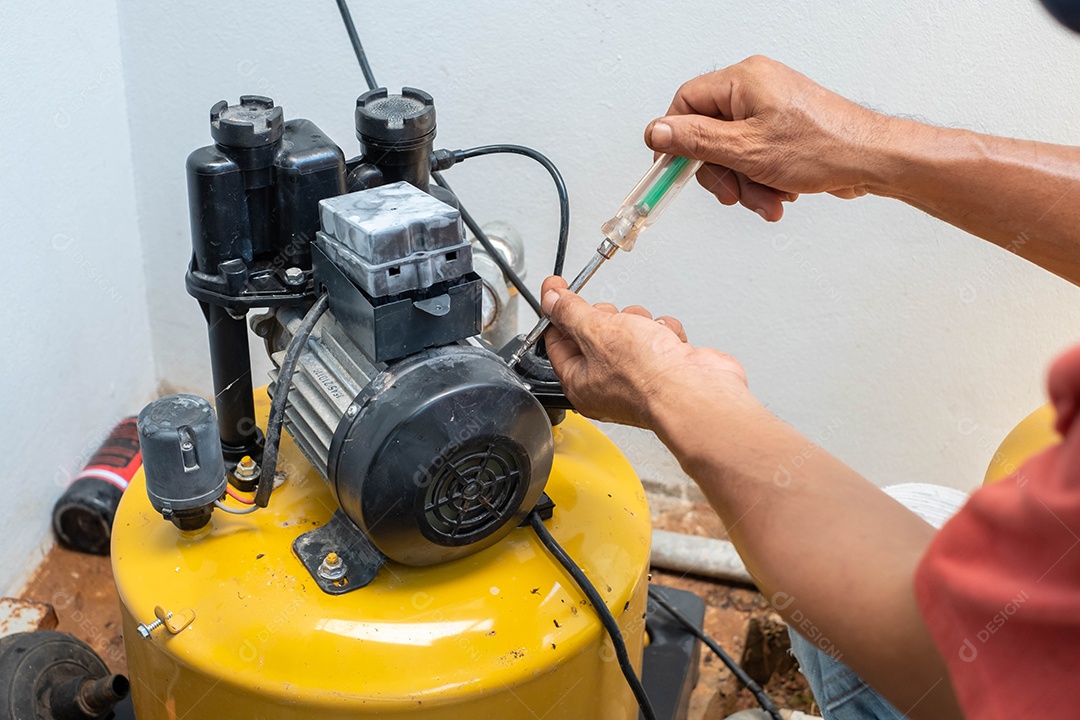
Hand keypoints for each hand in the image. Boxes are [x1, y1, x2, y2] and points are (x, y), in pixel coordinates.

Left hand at [540, 276, 747, 427]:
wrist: (698, 392)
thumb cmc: (648, 377)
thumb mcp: (597, 332)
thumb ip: (570, 313)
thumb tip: (551, 300)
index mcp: (580, 383)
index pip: (557, 340)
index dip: (556, 311)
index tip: (556, 288)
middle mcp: (607, 385)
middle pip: (595, 332)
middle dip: (608, 317)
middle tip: (614, 319)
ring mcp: (638, 377)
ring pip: (629, 330)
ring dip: (639, 323)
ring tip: (647, 333)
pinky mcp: (665, 368)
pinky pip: (658, 336)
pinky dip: (665, 333)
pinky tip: (668, 343)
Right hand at [645, 55, 895, 220]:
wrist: (871, 160)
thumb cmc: (824, 147)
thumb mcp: (745, 149)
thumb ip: (695, 140)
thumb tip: (656, 131)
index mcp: (743, 80)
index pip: (686, 103)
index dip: (675, 139)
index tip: (673, 168)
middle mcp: (755, 88)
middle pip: (709, 133)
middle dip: (721, 172)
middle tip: (732, 194)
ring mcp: (770, 109)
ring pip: (732, 151)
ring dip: (744, 183)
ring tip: (767, 199)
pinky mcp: (783, 129)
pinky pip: (754, 156)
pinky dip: (761, 179)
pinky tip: (779, 191)